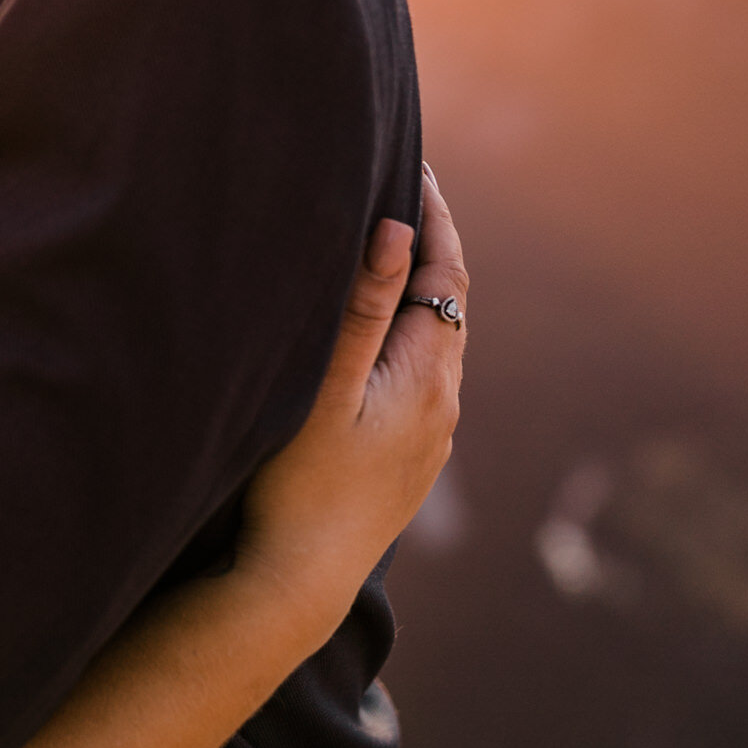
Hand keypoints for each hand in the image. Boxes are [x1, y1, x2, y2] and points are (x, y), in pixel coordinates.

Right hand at [238, 168, 467, 628]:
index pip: (449, 273)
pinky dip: (402, 338)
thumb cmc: (299, 485)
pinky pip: (417, 378)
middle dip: (429, 247)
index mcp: (429, 377)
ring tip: (384, 253)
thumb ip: (362, 308)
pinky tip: (371, 341)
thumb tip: (399, 230)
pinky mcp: (408, 463)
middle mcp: (444, 405)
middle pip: (449, 306)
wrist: (299, 583)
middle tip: (399, 192)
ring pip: (434, 345)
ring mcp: (430, 438)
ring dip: (415, 296)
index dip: (436, 216)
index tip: (416, 164)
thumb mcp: (324, 387)